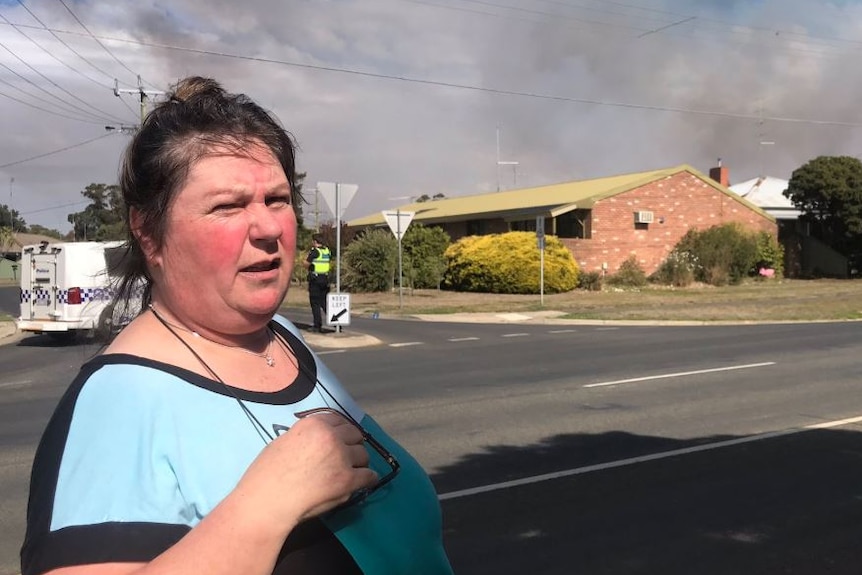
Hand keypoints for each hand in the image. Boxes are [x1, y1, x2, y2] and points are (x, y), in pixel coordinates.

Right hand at [234, 411, 377, 530]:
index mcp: (314, 424)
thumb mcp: (285, 442)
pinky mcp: (348, 480)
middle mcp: (331, 436)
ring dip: (359, 463)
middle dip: (352, 445)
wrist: (266, 501)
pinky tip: (364, 482)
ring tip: (352, 471)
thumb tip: (320, 442)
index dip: (341, 430)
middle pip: (354, 435)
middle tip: (347, 456)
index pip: (338, 420)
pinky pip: (368, 476)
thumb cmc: (267, 474)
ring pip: (363, 455)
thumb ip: (308, 438)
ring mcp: (341, 458)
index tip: (342, 438)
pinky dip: (368, 479)